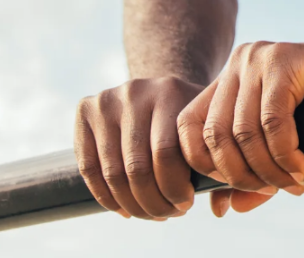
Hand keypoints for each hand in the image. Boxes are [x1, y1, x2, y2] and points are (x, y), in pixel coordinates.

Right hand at [74, 76, 205, 219]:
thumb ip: (218, 165)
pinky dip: (107, 197)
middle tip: (167, 214)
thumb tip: (219, 208)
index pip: (166, 154)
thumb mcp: (206, 129)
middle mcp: (135, 91)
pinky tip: (125, 208)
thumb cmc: (188, 120)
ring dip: (132, 205)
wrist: (158, 90)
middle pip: (137, 168)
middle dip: (154, 202)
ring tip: (150, 213)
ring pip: (113, 173)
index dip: (175, 189)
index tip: (186, 205)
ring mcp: (106, 100)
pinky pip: (90, 168)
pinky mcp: (85, 111)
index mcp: (170, 91)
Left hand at [178, 41, 303, 216]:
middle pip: (216, 135)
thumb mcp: (279, 146)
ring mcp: (258, 58)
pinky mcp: (285, 59)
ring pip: (244, 132)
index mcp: (228, 80)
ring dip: (269, 170)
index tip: (238, 189)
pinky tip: (302, 168)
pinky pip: (273, 122)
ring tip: (293, 183)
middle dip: (242, 175)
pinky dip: (285, 155)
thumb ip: (249, 173)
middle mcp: (237, 64)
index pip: (189, 127)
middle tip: (275, 190)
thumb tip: (222, 210)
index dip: (207, 166)